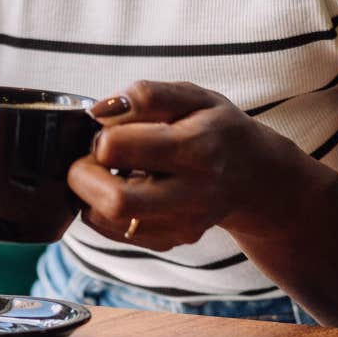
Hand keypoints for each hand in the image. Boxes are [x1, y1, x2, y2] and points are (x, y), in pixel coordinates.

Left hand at [67, 80, 282, 250]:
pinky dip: (103, 210)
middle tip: (89, 157)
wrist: (255, 176)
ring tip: (107, 170)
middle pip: (115, 201)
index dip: (99, 135)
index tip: (105, 127)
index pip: (119, 148)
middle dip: (83, 176)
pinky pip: (115, 233)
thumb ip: (147, 95)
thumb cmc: (217, 128)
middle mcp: (192, 193)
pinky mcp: (171, 241)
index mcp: (196, 148)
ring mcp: (182, 224)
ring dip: (90, 194)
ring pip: (110, 221)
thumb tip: (99, 111)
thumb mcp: (193, 96)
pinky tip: (120, 187)